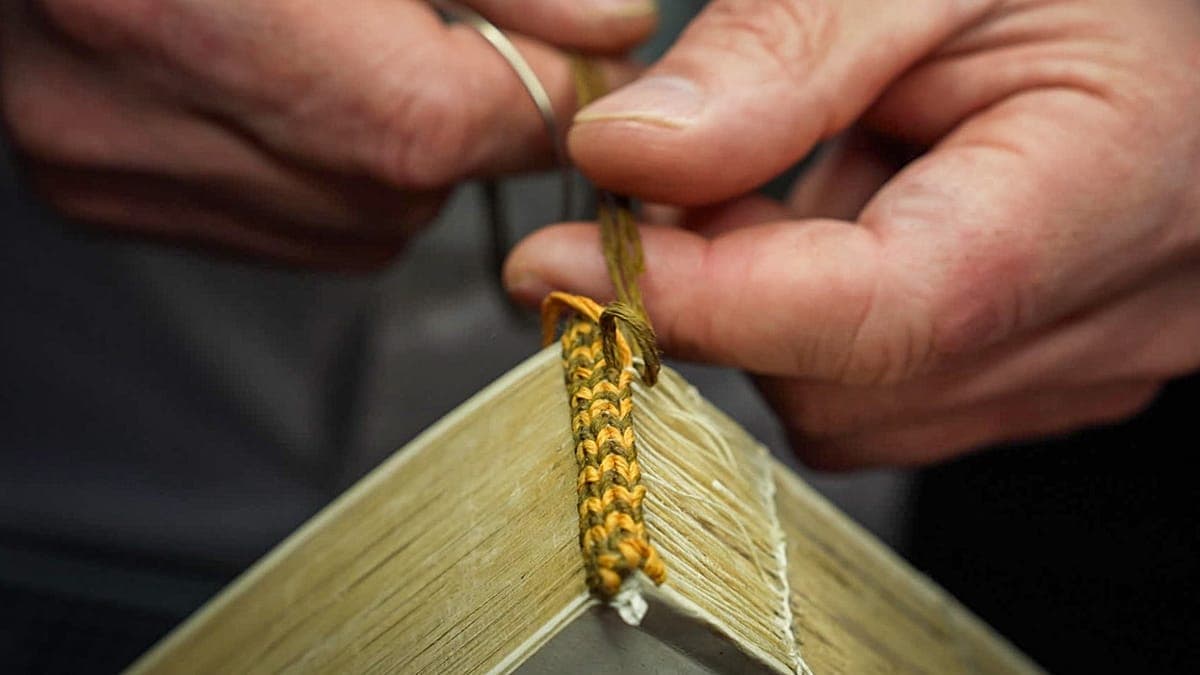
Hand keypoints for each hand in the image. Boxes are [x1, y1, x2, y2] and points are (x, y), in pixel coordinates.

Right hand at [0, 0, 652, 269]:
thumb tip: (609, 35)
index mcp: (241, 30)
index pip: (464, 127)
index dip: (546, 93)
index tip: (575, 62)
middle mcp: (161, 124)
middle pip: (411, 189)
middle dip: (461, 119)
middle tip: (439, 38)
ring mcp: (121, 175)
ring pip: (354, 226)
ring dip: (392, 154)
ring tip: (342, 49)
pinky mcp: (98, 195)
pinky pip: (281, 227)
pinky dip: (321, 176)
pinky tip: (284, 90)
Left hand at [506, 0, 1199, 467]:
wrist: (1156, 30)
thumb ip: (780, 60)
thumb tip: (623, 153)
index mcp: (1105, 190)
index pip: (877, 312)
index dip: (700, 301)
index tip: (559, 266)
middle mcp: (1104, 320)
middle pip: (838, 383)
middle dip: (718, 291)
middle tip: (671, 179)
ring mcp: (1075, 365)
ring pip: (843, 411)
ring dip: (764, 310)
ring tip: (787, 180)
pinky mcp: (1037, 379)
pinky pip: (878, 401)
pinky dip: (813, 326)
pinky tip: (841, 220)